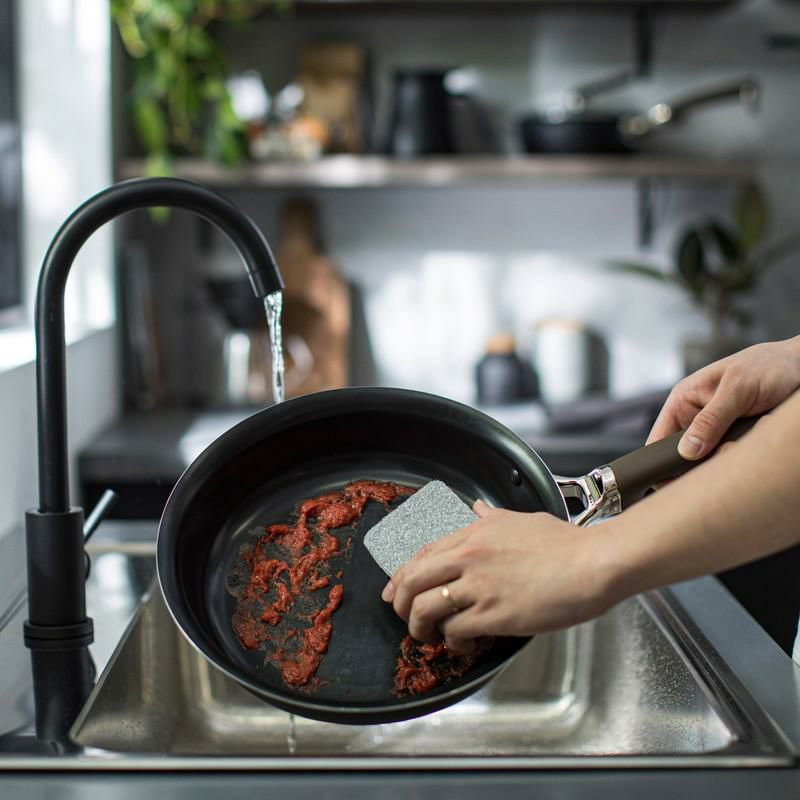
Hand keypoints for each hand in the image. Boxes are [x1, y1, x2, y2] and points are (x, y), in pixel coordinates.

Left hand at [381, 500, 616, 653]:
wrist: (592, 563)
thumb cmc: (564, 543)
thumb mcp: (521, 519)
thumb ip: (493, 517)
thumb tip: (476, 507)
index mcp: (474, 532)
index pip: (422, 553)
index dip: (401, 576)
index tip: (395, 591)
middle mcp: (469, 556)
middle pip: (412, 580)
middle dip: (400, 604)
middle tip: (406, 618)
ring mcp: (480, 584)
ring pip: (426, 608)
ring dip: (420, 628)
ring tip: (430, 637)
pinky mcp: (494, 613)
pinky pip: (455, 630)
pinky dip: (453, 641)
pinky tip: (463, 644)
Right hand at [647, 338, 799, 458]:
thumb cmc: (768, 366)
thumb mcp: (738, 388)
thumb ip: (711, 419)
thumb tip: (687, 451)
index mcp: (683, 402)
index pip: (659, 439)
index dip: (660, 462)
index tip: (671, 482)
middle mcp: (695, 420)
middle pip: (684, 458)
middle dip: (707, 460)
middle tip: (729, 450)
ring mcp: (716, 433)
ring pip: (710, 462)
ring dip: (730, 457)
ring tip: (750, 436)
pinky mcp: (735, 441)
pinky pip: (732, 460)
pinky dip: (745, 457)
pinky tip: (756, 441)